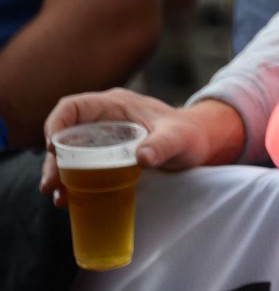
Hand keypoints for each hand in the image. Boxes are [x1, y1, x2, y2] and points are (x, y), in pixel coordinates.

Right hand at [41, 89, 240, 205]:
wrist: (201, 144)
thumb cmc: (190, 135)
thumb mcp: (179, 139)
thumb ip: (163, 145)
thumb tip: (142, 157)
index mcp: (117, 105)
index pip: (74, 106)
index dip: (56, 123)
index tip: (51, 147)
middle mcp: (105, 119)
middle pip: (66, 134)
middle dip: (54, 159)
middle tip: (51, 184)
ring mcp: (105, 137)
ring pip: (71, 152)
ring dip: (60, 173)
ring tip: (58, 198)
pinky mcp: (108, 155)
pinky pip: (83, 165)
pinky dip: (73, 181)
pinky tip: (69, 200)